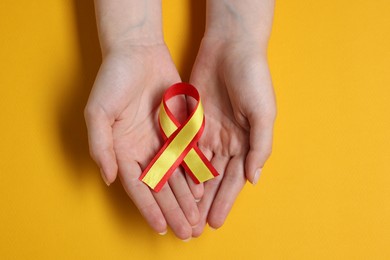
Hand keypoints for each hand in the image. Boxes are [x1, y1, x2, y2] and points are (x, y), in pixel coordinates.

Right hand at [84, 44, 202, 239]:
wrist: (137, 52)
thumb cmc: (113, 80)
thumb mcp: (98, 112)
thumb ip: (101, 146)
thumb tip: (109, 178)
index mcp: (123, 150)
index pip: (138, 186)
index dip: (149, 208)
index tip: (161, 228)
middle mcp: (143, 150)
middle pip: (160, 187)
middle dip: (173, 210)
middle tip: (187, 232)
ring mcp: (162, 140)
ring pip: (177, 175)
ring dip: (186, 199)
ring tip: (197, 219)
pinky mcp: (179, 128)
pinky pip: (189, 154)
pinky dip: (195, 173)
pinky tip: (203, 189)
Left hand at [189, 37, 275, 235]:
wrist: (231, 47)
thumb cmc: (254, 78)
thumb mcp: (264, 113)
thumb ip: (260, 146)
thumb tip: (254, 179)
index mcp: (246, 142)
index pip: (233, 179)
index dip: (225, 201)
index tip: (215, 222)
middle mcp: (226, 141)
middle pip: (213, 178)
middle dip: (205, 202)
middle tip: (195, 225)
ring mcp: (207, 131)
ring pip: (196, 167)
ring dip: (190, 189)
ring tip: (182, 210)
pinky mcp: (191, 119)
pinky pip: (183, 147)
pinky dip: (178, 165)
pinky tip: (171, 181)